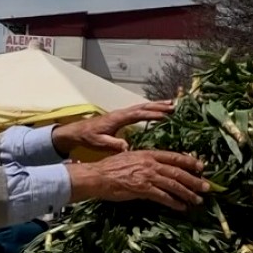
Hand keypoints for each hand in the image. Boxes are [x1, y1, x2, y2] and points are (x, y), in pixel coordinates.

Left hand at [52, 101, 174, 155]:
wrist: (78, 131)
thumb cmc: (88, 137)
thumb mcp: (99, 143)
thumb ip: (112, 144)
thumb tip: (126, 147)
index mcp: (118, 118)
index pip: (138, 114)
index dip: (152, 114)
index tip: (165, 115)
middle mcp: (121, 113)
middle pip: (143, 106)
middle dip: (158, 106)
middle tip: (173, 106)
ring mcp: (122, 113)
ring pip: (142, 106)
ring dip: (156, 105)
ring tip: (171, 105)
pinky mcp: (122, 116)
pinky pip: (139, 110)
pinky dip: (150, 108)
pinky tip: (158, 111)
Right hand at [68, 150, 208, 210]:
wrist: (98, 176)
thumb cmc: (111, 168)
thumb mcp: (131, 158)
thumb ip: (146, 161)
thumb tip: (158, 167)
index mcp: (149, 154)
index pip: (174, 157)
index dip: (189, 162)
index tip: (201, 166)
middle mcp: (151, 163)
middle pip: (178, 172)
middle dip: (194, 180)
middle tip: (207, 187)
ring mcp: (147, 176)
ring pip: (174, 185)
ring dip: (188, 193)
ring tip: (198, 200)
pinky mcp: (142, 189)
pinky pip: (163, 197)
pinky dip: (174, 203)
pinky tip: (181, 208)